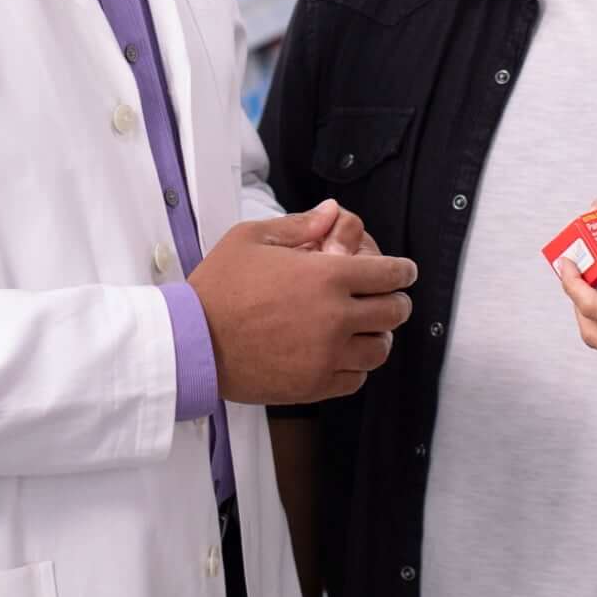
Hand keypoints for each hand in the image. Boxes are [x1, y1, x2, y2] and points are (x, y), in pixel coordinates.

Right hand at [190, 200, 416, 404]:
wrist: (192, 342)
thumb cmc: (219, 286)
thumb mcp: (252, 238)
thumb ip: (300, 224)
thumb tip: (333, 212)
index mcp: (327, 276)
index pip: (390, 274)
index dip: (404, 271)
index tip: (405, 273)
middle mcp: (335, 317)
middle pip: (394, 312)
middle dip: (397, 302)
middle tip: (388, 299)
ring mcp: (326, 355)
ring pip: (380, 349)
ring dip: (379, 336)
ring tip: (366, 329)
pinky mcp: (313, 385)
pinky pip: (356, 379)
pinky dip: (357, 367)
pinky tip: (343, 354)